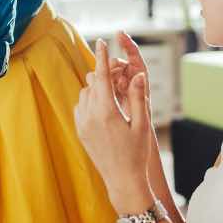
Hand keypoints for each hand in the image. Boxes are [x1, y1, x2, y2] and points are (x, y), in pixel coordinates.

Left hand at [75, 39, 154, 212]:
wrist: (122, 181)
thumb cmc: (137, 154)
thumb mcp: (142, 125)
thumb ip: (138, 97)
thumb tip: (137, 74)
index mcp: (106, 112)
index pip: (102, 77)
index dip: (103, 58)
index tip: (102, 42)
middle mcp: (90, 116)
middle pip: (93, 83)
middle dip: (105, 74)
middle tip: (121, 73)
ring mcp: (82, 125)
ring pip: (85, 94)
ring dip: (97, 88)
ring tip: (115, 92)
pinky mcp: (80, 131)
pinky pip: (81, 107)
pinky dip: (90, 100)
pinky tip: (104, 106)